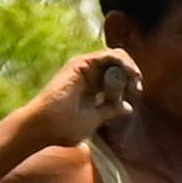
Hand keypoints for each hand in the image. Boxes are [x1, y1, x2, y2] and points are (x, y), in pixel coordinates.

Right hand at [25, 49, 139, 151]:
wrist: (45, 126)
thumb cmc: (64, 127)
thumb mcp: (95, 119)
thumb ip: (110, 111)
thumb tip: (128, 108)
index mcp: (93, 87)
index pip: (118, 76)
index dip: (130, 82)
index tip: (135, 95)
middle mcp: (89, 75)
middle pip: (118, 64)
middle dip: (132, 74)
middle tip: (136, 88)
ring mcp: (84, 68)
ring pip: (115, 57)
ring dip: (129, 66)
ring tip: (135, 80)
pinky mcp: (80, 64)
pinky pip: (107, 55)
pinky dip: (122, 61)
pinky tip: (130, 73)